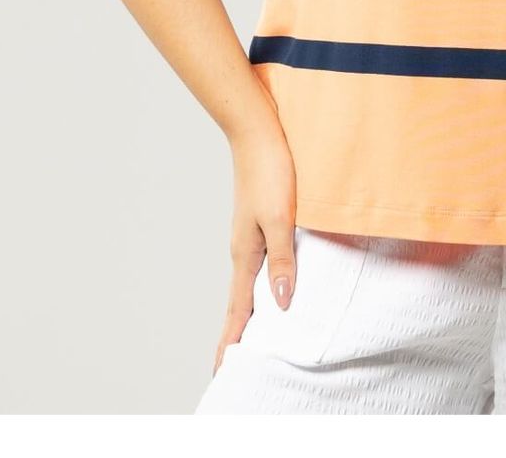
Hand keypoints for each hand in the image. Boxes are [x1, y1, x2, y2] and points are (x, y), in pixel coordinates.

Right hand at [211, 115, 297, 377]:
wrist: (259, 134)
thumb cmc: (270, 171)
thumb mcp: (281, 217)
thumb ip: (283, 259)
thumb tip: (282, 302)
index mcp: (245, 254)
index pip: (238, 309)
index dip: (231, 340)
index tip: (222, 370)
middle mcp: (243, 250)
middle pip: (238, 302)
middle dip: (235, 334)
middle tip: (231, 364)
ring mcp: (249, 236)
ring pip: (248, 285)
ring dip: (248, 312)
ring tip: (250, 337)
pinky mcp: (259, 223)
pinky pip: (259, 265)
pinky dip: (260, 286)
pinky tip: (271, 288)